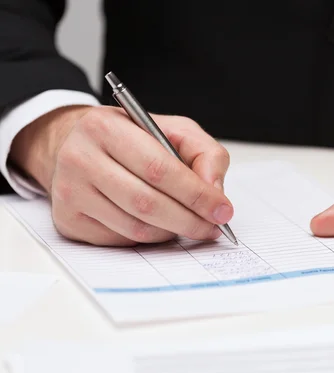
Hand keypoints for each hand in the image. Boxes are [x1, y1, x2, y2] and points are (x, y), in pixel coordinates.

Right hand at [9, 105, 232, 245]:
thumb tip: (214, 192)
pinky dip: (149, 238)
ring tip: (189, 224)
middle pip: (146, 203)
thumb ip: (205, 154)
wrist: (81, 146)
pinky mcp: (69, 220)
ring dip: (171, 232)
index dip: (196, 194)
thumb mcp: (175, 131)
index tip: (222, 211)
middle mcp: (80, 158)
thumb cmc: (134, 139)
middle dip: (189, 220)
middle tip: (212, 227)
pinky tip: (159, 225)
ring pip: (134, 228)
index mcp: (106, 127)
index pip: (159, 168)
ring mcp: (70, 192)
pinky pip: (120, 240)